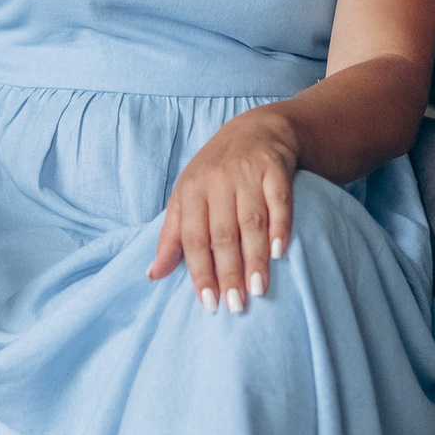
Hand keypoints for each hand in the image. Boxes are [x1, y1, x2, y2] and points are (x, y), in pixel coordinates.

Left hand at [150, 108, 297, 313]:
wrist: (257, 129)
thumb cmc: (215, 172)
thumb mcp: (187, 197)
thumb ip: (172, 236)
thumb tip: (153, 275)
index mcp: (191, 190)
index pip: (193, 237)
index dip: (200, 272)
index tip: (209, 303)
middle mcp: (218, 180)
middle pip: (223, 234)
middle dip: (228, 272)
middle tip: (236, 305)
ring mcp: (248, 173)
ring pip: (251, 220)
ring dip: (255, 257)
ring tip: (259, 289)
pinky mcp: (275, 167)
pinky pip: (279, 200)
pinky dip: (280, 226)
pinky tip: (279, 251)